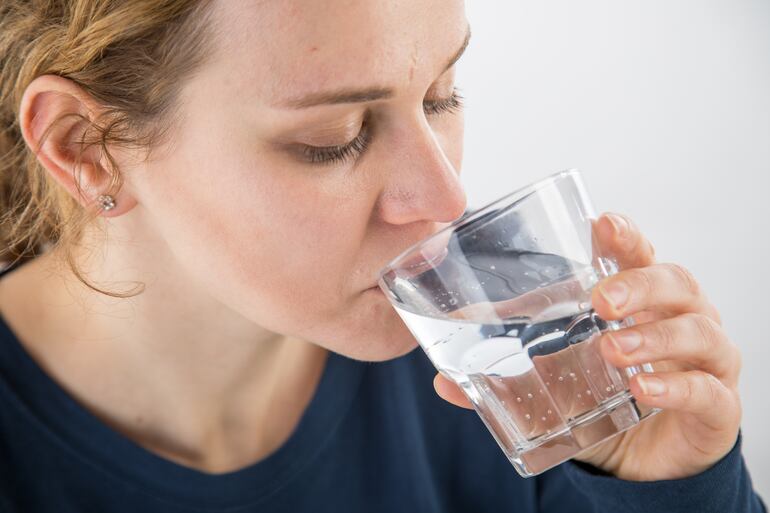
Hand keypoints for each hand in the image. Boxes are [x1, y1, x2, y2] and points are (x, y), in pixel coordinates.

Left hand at [433, 212, 742, 480]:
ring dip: (654, 335)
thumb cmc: (602, 396)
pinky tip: (644, 389)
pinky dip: (677, 386)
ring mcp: (705, 361)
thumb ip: (503, 373)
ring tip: (613, 349)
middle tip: (599, 299)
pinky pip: (708, 390)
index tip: (602, 223)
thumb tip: (441, 380)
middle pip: (676, 281)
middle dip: (638, 283)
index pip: (639, 254)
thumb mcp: (552, 377)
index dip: (625, 235)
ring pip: (698, 329)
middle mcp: (680, 319)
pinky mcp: (716, 406)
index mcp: (641, 301)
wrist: (644, 460)